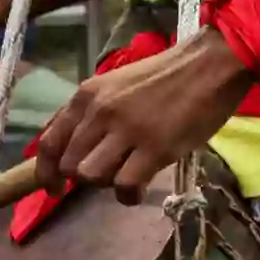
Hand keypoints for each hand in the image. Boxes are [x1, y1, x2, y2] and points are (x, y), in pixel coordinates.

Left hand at [37, 35, 256, 204]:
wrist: (213, 64)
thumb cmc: (170, 74)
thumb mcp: (119, 84)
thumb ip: (94, 112)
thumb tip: (78, 148)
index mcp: (88, 95)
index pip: (49, 143)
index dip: (46, 173)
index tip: (55, 188)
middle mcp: (100, 112)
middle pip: (70, 165)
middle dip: (84, 177)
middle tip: (109, 172)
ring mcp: (128, 130)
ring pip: (92, 176)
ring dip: (106, 183)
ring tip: (127, 175)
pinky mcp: (156, 147)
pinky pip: (125, 186)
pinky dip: (129, 195)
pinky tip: (140, 189)